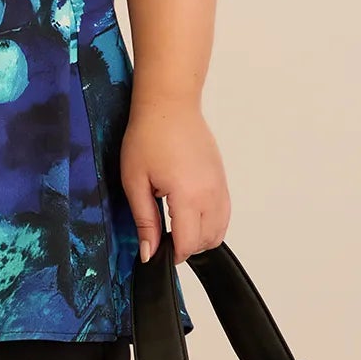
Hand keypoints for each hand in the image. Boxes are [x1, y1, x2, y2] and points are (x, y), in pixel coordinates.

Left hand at [120, 94, 230, 265]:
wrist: (168, 105)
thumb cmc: (148, 135)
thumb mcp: (135, 181)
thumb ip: (145, 221)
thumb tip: (149, 252)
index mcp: (188, 196)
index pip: (189, 244)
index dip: (172, 254)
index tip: (158, 252)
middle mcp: (211, 194)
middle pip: (208, 241)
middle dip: (186, 247)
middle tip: (163, 237)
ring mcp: (220, 186)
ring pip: (220, 230)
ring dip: (201, 236)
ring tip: (177, 225)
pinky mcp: (222, 178)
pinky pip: (224, 212)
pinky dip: (211, 222)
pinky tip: (190, 212)